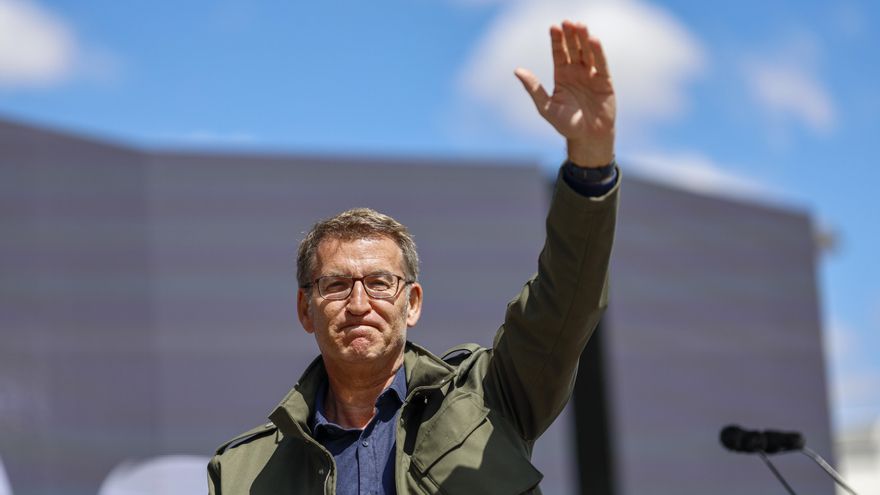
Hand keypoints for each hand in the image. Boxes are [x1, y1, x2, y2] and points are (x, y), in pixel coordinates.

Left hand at [515, 21, 615, 167]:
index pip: (559, 53)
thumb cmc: (566, 124)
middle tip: (567, 22)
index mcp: (561, 75)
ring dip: (583, 39)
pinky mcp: (604, 81)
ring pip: (587, 53)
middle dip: (570, 35)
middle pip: (573, 48)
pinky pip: (600, 64)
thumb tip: (517, 70)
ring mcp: (591, 75)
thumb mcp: (546, 107)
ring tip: (580, 26)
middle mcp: (576, 72)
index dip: (557, 40)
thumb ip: (534, 88)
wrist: (588, 137)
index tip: (554, 27)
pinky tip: (593, 40)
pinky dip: (597, 52)